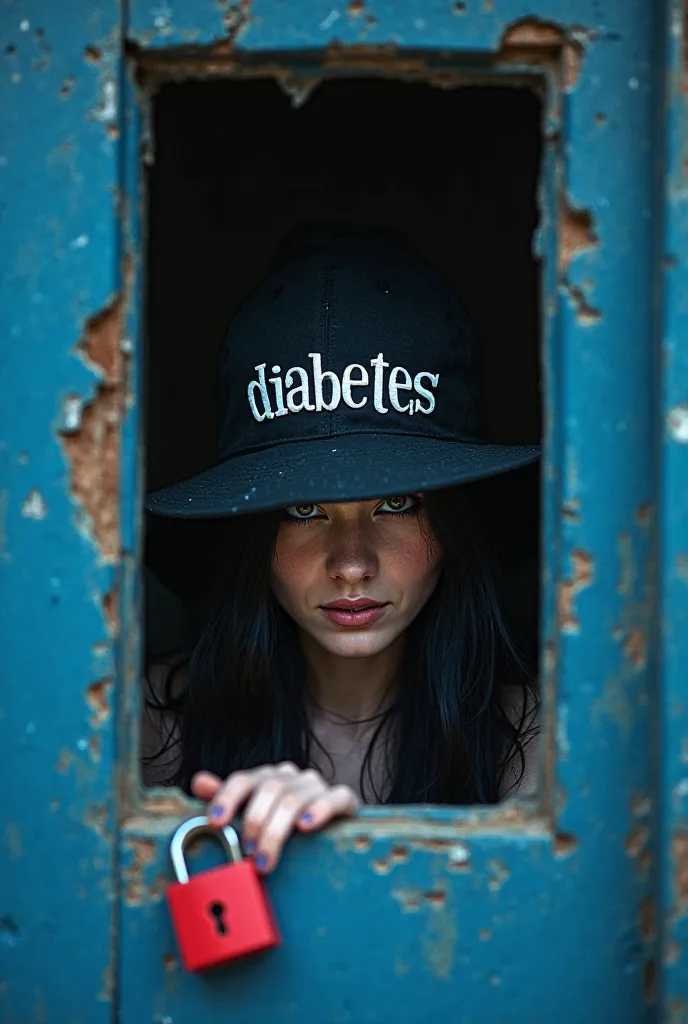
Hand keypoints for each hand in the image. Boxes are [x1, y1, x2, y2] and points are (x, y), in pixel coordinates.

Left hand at [191, 763, 358, 872]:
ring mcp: (316, 786)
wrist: (329, 832)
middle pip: (269, 789)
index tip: (215, 821)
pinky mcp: (342, 799)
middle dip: (254, 823)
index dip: (227, 797)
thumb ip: (228, 801)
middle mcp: (291, 776)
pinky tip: (306, 826)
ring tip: (265, 860)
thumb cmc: (283, 828)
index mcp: (266, 778)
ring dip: (277, 830)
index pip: (243, 779)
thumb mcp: (253, 817)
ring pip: (295, 798)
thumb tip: (199, 781)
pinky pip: (335, 797)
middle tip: (247, 853)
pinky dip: (319, 810)